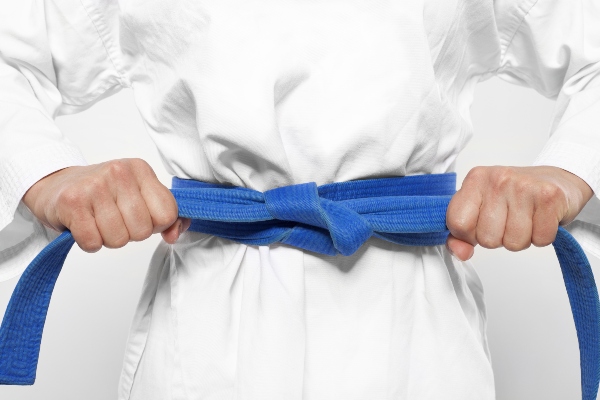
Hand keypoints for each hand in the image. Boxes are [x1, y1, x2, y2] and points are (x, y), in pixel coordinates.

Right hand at [22, 158, 190, 251]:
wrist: (55, 185)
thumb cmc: (101, 194)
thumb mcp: (138, 196)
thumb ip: (166, 216)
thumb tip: (173, 235)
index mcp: (141, 170)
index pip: (167, 213)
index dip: (155, 225)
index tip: (140, 217)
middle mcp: (119, 172)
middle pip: (143, 230)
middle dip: (130, 234)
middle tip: (114, 220)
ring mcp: (95, 185)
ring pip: (119, 239)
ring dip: (108, 239)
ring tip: (98, 222)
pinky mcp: (72, 202)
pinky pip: (93, 243)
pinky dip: (89, 243)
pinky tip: (84, 226)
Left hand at [446, 165, 593, 260]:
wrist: (557, 179)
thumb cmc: (514, 196)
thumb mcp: (481, 208)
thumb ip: (461, 233)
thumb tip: (460, 253)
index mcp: (475, 179)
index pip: (458, 223)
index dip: (469, 235)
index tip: (480, 226)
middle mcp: (498, 179)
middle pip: (486, 239)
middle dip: (498, 239)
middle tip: (508, 220)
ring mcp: (523, 186)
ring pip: (513, 243)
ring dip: (520, 239)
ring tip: (525, 220)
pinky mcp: (549, 197)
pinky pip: (540, 239)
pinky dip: (541, 237)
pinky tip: (540, 219)